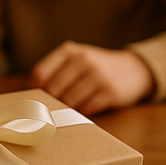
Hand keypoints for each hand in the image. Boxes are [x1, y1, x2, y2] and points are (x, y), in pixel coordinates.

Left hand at [30, 42, 153, 115]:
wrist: (134, 69)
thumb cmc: (97, 68)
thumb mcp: (77, 60)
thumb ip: (56, 72)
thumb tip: (30, 95)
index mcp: (70, 51)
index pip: (40, 74)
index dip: (35, 91)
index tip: (36, 100)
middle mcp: (83, 60)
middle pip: (53, 90)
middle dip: (50, 103)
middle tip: (52, 110)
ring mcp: (97, 76)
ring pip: (68, 101)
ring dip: (66, 110)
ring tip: (69, 110)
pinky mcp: (109, 92)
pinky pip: (85, 109)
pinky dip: (81, 113)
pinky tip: (84, 110)